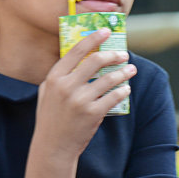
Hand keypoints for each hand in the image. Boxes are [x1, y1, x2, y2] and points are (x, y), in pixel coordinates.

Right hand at [35, 29, 134, 158]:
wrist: (53, 146)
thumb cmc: (51, 118)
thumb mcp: (47, 93)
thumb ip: (60, 75)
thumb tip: (78, 55)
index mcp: (54, 78)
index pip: (76, 51)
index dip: (93, 38)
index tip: (106, 31)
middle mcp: (66, 86)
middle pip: (96, 61)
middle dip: (114, 54)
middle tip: (124, 54)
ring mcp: (80, 100)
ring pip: (109, 79)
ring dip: (123, 72)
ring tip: (131, 70)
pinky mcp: (92, 113)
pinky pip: (114, 97)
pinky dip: (123, 90)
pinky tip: (126, 88)